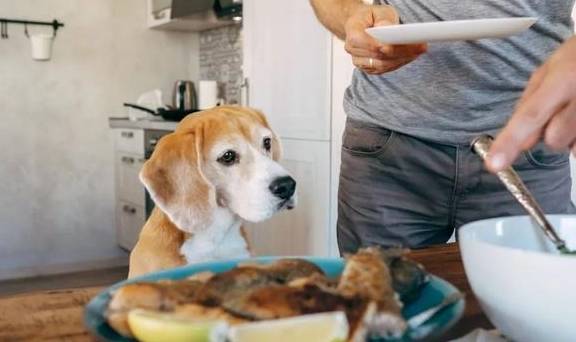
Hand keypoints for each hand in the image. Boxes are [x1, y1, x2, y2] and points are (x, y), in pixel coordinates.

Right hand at [344, 5, 426, 74]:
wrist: (360, 24)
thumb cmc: (370, 17)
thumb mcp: (378, 11)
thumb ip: (384, 19)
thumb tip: (390, 29)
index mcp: (353, 34)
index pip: (373, 45)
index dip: (391, 46)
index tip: (408, 43)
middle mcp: (353, 50)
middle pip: (380, 57)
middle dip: (402, 52)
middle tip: (420, 47)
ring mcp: (360, 61)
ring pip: (383, 65)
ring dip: (402, 59)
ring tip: (418, 51)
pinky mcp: (368, 67)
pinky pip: (384, 69)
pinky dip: (398, 63)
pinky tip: (410, 56)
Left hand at [487, 36, 575, 171]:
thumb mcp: (549, 69)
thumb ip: (530, 103)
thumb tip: (518, 140)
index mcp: (564, 79)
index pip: (530, 116)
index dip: (510, 141)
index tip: (494, 164)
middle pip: (554, 139)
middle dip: (551, 132)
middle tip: (559, 110)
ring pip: (572, 146)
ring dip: (569, 135)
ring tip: (574, 111)